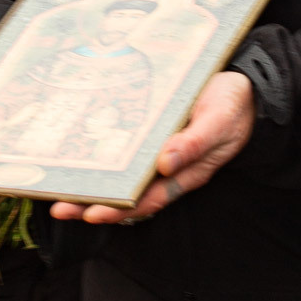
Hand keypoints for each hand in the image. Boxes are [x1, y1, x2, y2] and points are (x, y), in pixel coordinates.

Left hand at [50, 71, 254, 225]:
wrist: (243, 87)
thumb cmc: (234, 107)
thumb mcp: (219, 122)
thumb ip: (195, 143)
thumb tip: (165, 165)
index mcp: (185, 172)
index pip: (147, 198)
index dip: (119, 209)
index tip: (91, 213)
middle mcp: (166, 168)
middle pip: (126, 194)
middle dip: (92, 203)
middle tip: (58, 209)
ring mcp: (156, 151)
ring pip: (120, 175)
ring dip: (91, 183)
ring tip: (57, 187)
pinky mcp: (150, 133)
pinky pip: (123, 150)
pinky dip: (102, 155)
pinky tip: (79, 152)